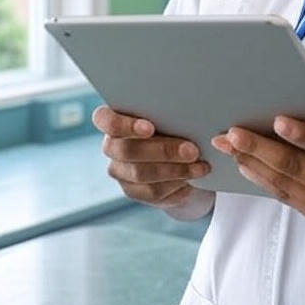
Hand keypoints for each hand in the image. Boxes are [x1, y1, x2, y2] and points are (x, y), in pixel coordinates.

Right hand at [93, 105, 212, 211]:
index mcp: (114, 119)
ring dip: (175, 170)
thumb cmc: (176, 125)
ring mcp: (120, 171)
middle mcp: (112, 146)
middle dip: (163, 151)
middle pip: (126, 150)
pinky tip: (193, 177)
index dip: (123, 125)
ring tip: (200, 166)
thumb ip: (169, 114)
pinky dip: (176, 184)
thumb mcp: (172, 116)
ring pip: (140, 173)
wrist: (183, 157)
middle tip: (192, 150)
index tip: (149, 128)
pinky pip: (152, 191)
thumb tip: (187, 113)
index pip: (103, 119)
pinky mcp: (133, 191)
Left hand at [211, 109, 304, 232]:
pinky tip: (251, 167)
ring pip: (290, 188)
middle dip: (260, 150)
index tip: (275, 120)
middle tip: (231, 133)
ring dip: (256, 167)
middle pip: (300, 170)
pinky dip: (270, 183)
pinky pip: (295, 201)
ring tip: (231, 148)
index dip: (303, 134)